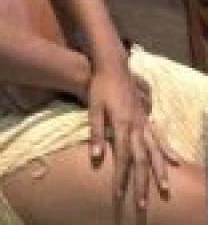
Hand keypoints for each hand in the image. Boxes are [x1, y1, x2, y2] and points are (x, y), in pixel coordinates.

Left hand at [87, 65, 179, 209]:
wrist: (112, 65)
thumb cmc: (100, 86)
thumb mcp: (93, 108)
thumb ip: (95, 132)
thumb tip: (95, 158)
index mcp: (122, 124)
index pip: (123, 157)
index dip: (121, 177)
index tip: (119, 195)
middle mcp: (137, 125)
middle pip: (142, 158)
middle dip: (142, 182)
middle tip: (141, 204)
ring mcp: (144, 120)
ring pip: (155, 150)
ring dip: (159, 170)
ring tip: (165, 188)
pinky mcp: (146, 116)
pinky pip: (159, 136)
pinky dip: (167, 149)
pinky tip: (175, 161)